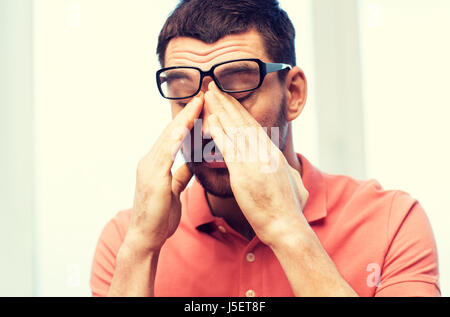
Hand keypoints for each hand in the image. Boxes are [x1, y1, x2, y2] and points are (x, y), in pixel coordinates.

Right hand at [125, 93, 203, 251]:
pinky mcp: (152, 178)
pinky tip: (184, 127)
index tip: (203, 105)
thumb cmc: (159, 216)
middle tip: (204, 95)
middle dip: (188, 112)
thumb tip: (191, 162)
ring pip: (169, 137)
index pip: (175, 136)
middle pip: (172, 131)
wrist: (145, 238)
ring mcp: (149, 168)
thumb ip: (181, 174)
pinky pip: (165, 154)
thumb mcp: (174, 190)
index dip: (188, 119)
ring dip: (184, 119)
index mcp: (157, 163)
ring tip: (198, 103)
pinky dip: (175, 139)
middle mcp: (150, 161)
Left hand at [204, 83, 308, 246]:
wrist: (287, 226)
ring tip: (209, 94)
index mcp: (273, 155)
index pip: (254, 127)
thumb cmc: (290, 211)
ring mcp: (255, 161)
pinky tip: (210, 120)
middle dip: (228, 103)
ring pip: (235, 129)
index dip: (240, 111)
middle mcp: (265, 152)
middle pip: (243, 121)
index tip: (229, 100)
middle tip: (215, 87)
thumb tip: (293, 173)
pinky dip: (219, 132)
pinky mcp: (244, 173)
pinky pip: (228, 147)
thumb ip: (291, 176)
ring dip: (221, 109)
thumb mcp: (296, 186)